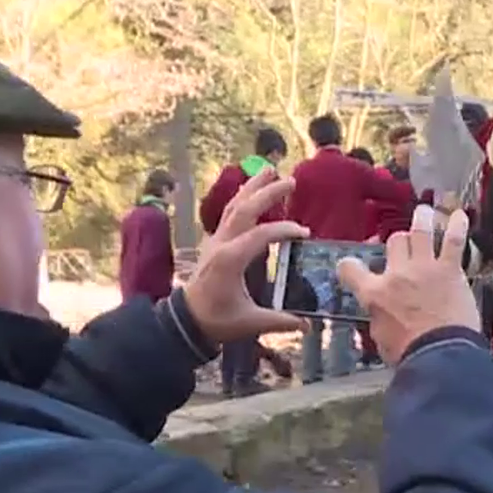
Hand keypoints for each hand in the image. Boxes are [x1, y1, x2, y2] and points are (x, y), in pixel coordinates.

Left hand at [184, 169, 307, 343]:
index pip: (261, 235)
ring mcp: (215, 241)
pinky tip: (250, 189)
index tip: (305, 233)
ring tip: (269, 169)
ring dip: (252, 187)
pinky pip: (229, 213)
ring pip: (234, 206)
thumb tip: (308, 323)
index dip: (284, 230)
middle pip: (245, 210)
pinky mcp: (214, 243)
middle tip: (291, 181)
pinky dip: (242, 198)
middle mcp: (221, 244)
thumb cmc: (216, 320)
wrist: (185, 321)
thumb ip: (279, 320)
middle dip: (268, 193)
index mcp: (230, 259)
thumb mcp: (249, 322)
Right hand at [336, 206, 479, 364]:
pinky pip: (453, 242)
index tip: (351, 265)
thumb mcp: (381, 338)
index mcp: (374, 294)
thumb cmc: (410, 352)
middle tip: (403, 244)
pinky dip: (457, 226)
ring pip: (420, 233)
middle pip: (394, 243)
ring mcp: (424, 269)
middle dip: (398, 242)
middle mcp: (397, 274)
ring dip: (422, 220)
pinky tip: (460, 215)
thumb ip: (379, 318)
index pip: (350, 269)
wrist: (439, 353)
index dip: (349, 265)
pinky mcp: (450, 271)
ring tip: (424, 212)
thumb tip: (382, 315)